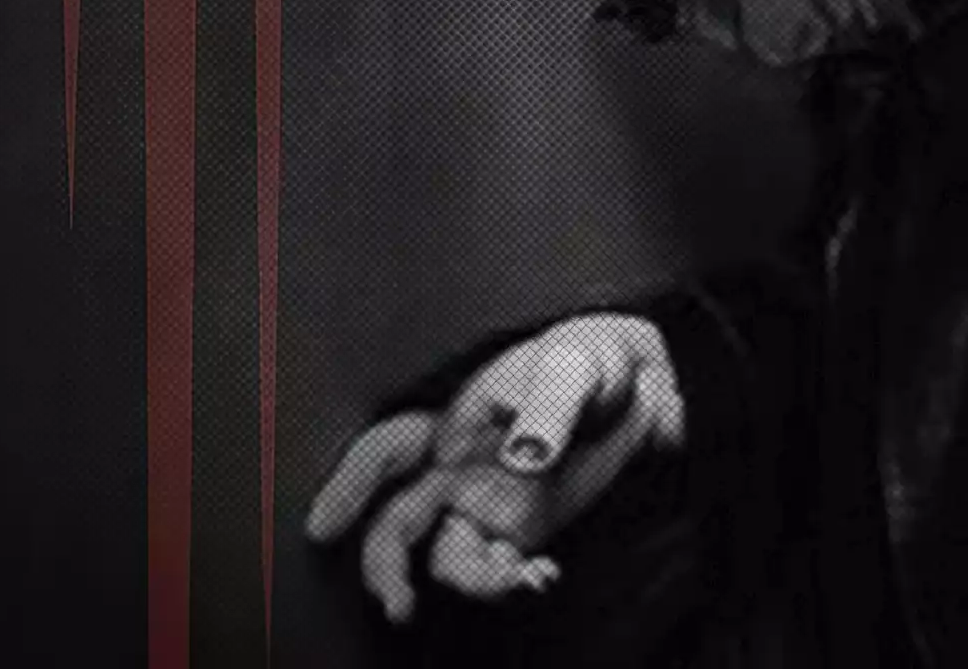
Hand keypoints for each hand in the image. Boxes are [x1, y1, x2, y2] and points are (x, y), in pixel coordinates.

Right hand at [304, 313, 685, 625]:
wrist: (642, 392)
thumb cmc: (591, 363)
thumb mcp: (572, 372)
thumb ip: (547, 412)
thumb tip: (521, 457)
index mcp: (451, 419)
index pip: (385, 452)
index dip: (348, 487)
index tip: (324, 526)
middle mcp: (456, 468)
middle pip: (399, 520)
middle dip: (385, 564)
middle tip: (398, 605)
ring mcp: (486, 502)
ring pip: (448, 554)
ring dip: (469, 580)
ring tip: (515, 582)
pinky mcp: (523, 529)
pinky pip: (497, 567)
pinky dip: (512, 582)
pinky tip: (542, 577)